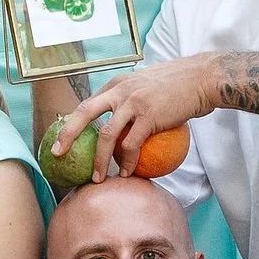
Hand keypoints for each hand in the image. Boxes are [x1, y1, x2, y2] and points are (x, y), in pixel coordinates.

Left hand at [49, 56, 216, 176]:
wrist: (201, 79)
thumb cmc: (178, 86)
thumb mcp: (147, 85)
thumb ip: (131, 100)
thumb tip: (123, 124)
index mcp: (117, 83)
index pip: (88, 104)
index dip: (73, 122)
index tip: (64, 140)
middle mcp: (120, 90)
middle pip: (85, 112)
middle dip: (67, 134)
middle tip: (57, 154)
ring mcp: (134, 103)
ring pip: (106, 135)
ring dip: (98, 160)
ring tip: (97, 178)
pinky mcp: (149, 116)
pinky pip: (131, 145)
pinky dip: (126, 162)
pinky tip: (127, 174)